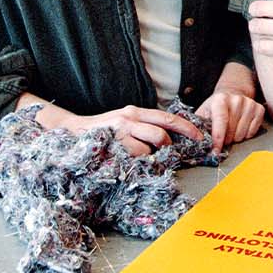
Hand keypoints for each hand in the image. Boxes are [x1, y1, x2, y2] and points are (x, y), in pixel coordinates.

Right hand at [41, 103, 202, 157]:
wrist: (72, 131)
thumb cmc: (103, 130)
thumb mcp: (124, 122)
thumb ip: (143, 126)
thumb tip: (167, 138)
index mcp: (135, 112)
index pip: (167, 117)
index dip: (186, 127)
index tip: (199, 137)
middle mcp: (130, 118)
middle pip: (161, 133)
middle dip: (168, 146)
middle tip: (167, 153)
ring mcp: (120, 131)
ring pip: (147, 147)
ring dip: (149, 155)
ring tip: (139, 157)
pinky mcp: (112, 143)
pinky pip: (133, 156)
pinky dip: (135, 161)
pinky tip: (127, 160)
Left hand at [196, 88, 265, 153]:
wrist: (233, 93)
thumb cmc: (216, 107)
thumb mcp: (204, 111)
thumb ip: (198, 125)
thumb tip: (193, 140)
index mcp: (220, 99)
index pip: (221, 121)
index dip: (218, 138)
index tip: (215, 151)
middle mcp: (236, 99)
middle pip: (232, 130)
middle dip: (226, 139)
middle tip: (223, 137)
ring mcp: (249, 103)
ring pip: (243, 133)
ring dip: (236, 138)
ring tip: (232, 132)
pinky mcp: (259, 108)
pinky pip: (253, 131)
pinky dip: (246, 135)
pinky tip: (241, 129)